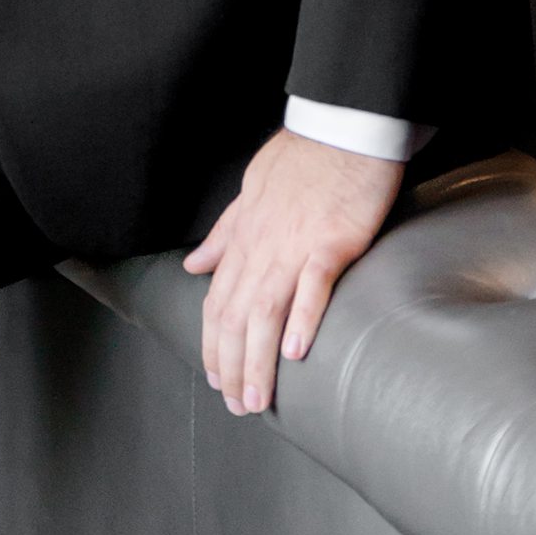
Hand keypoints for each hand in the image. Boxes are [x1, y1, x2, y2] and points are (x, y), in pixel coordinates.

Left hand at [183, 127, 402, 415]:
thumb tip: (193, 266)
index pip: (219, 303)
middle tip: (237, 405)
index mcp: (244, 240)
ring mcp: (296, 246)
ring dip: (259, 360)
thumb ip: (222, 235)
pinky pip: (314, 284)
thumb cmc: (302, 160)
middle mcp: (262, 248)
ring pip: (266, 311)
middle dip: (232, 366)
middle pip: (236, 317)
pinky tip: (296, 351)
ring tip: (259, 398)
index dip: (213, 345)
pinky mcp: (333, 241)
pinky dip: (303, 317)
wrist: (342, 128)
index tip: (216, 378)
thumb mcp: (248, 194)